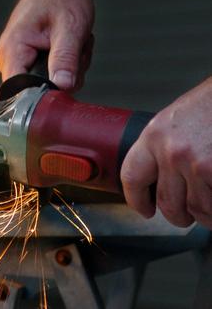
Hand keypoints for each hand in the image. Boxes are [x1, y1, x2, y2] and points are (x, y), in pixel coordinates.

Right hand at [0, 0, 94, 90]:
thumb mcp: (69, 28)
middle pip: (37, 90)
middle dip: (64, 75)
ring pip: (47, 84)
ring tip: (73, 43)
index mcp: (12, 50)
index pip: (18, 90)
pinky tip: (68, 46)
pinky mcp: (25, 62)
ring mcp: (16, 62)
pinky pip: (48, 77)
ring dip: (69, 68)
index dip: (42, 94)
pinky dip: (65, 65)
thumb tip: (63, 87)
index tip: (64, 81)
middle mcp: (8, 60)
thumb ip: (65, 59)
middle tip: (77, 49)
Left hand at [121, 77, 211, 227]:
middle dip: (176, 215)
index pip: (131, 177)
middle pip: (166, 202)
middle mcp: (171, 151)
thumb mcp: (178, 119)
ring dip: (206, 214)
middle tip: (184, 216)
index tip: (144, 209)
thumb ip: (164, 147)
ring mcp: (196, 164)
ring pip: (197, 209)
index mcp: (154, 135)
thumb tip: (159, 179)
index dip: (136, 200)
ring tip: (210, 205)